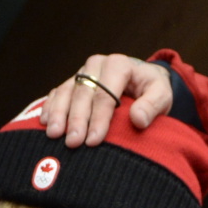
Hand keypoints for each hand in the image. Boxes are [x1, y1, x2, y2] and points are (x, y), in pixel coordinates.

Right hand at [39, 54, 172, 146]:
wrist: (143, 81)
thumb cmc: (152, 90)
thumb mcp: (162, 95)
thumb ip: (152, 105)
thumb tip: (138, 119)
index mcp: (119, 65)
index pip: (106, 94)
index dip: (98, 118)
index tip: (94, 140)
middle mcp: (97, 64)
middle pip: (83, 94)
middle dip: (76, 120)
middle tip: (72, 143)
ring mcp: (82, 72)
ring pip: (66, 92)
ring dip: (58, 114)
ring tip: (53, 134)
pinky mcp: (73, 81)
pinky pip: (57, 93)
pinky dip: (50, 107)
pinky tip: (44, 123)